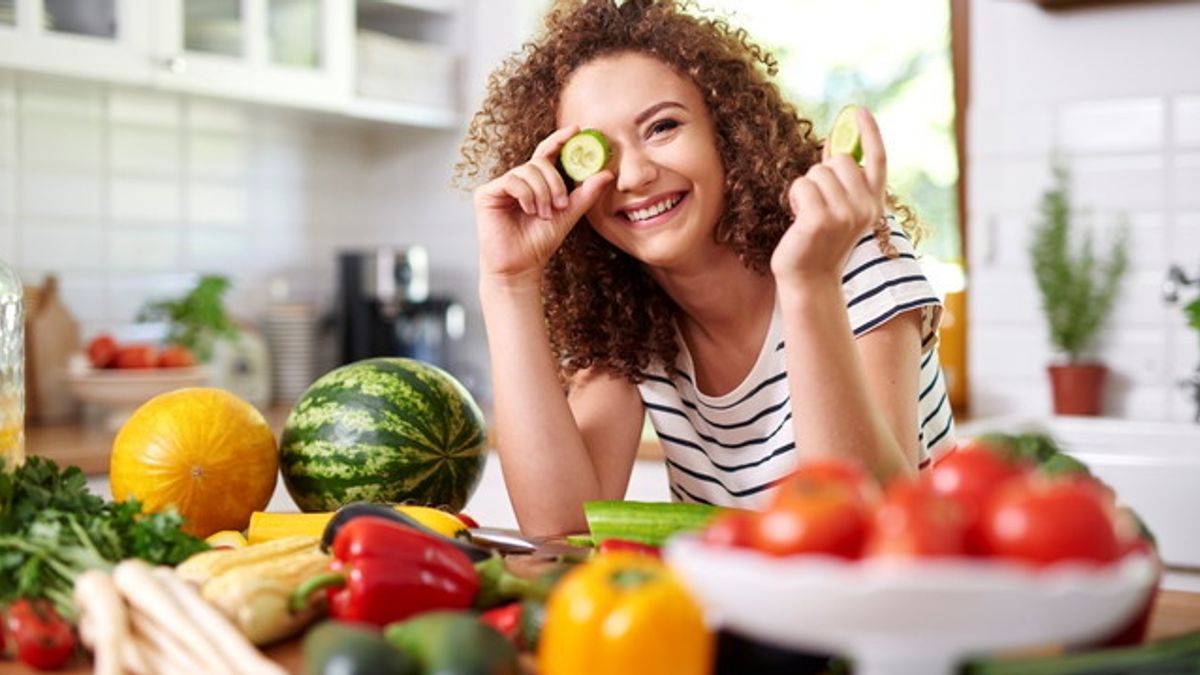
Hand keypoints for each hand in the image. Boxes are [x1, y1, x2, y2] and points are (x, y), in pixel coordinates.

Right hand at [474, 125, 613, 286]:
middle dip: (555, 182)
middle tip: (560, 205)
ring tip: (544, 214)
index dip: (559, 139)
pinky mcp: (486, 193)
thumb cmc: (540, 242)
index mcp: (535, 183)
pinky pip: (512, 181)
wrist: (521, 266)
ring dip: (542, 193)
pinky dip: (526, 195)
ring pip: (528, 171)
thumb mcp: (568, 214)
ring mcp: (501, 186)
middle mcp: (517, 181)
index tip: (576, 130)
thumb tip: (606, 173)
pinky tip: (529, 210)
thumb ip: (585, 193)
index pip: (547, 153)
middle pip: (540, 163)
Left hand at [771, 107, 887, 282]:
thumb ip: (840, 181)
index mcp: (873, 204)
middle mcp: (864, 208)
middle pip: (839, 160)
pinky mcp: (820, 220)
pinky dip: (794, 198)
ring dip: (806, 189)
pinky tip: (798, 220)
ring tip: (807, 215)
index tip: (858, 111)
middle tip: (817, 203)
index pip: (877, 160)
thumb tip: (833, 144)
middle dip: (821, 174)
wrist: (810, 280)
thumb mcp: (838, 209)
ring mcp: (844, 215)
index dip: (870, 132)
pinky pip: (801, 185)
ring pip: (817, 173)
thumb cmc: (819, 242)